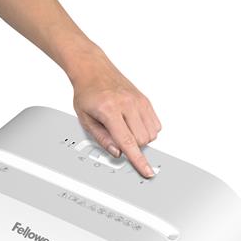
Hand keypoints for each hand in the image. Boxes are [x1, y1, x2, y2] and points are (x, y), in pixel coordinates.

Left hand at [70, 47, 161, 177]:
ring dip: (141, 138)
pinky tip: (134, 124)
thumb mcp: (85, 119)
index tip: (147, 171)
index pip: (127, 141)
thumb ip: (102, 138)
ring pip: (151, 133)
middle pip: (142, 140)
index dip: (138, 160)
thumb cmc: (87, 92)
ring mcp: (138, 100)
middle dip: (132, 146)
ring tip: (125, 129)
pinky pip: (155, 124)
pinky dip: (147, 130)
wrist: (92, 69)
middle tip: (118, 137)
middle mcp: (127, 104)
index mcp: (109, 110)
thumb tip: (117, 153)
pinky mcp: (145, 99)